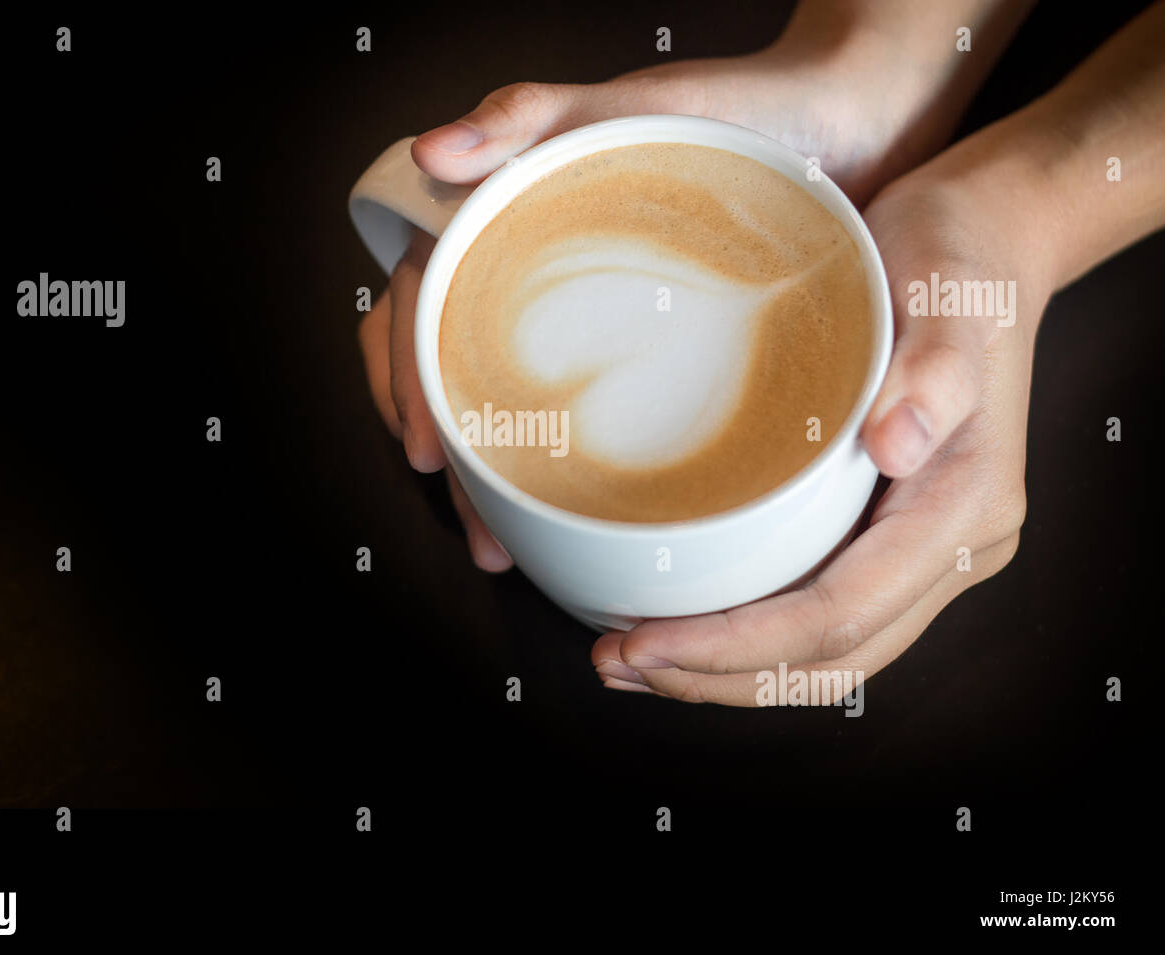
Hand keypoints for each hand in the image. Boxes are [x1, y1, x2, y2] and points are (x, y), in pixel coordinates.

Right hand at [359, 19, 994, 568]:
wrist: (857, 125)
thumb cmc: (746, 108)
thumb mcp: (626, 107)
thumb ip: (524, 116)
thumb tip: (430, 153)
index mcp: (510, 222)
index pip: (425, 308)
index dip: (412, 381)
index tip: (431, 452)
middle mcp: (539, 272)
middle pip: (456, 370)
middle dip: (455, 454)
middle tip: (481, 528)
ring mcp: (594, 312)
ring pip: (511, 399)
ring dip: (498, 474)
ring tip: (509, 539)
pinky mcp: (652, 344)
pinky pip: (589, 407)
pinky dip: (566, 461)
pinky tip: (574, 507)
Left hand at [592, 169, 1040, 701]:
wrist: (985, 240)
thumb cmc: (956, 263)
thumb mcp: (944, 294)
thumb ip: (932, 370)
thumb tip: (897, 444)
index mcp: (964, 507)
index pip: (841, 615)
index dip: (739, 645)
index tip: (644, 642)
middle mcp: (950, 549)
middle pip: (831, 658)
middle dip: (718, 676)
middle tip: (615, 662)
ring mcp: (922, 550)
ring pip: (826, 655)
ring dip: (728, 673)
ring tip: (632, 662)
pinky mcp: (886, 534)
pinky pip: (821, 615)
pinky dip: (750, 637)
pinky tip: (685, 626)